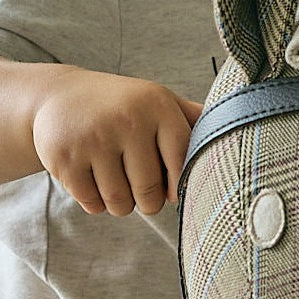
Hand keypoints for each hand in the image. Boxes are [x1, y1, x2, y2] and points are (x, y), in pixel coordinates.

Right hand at [31, 68, 202, 215]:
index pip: (182, 163)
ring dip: (121, 204)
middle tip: (140, 188)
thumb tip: (240, 132)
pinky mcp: (64, 158)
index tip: (172, 190)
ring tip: (116, 182)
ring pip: (120, 204)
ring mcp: (94, 139)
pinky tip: (92, 179)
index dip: (178, 186)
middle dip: (147, 201)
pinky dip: (95, 203)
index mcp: (158, 105)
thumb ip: (193, 119)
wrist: (58, 94)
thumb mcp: (157, 101)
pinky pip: (92, 204)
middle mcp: (128, 119)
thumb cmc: (122, 105)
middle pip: (150, 193)